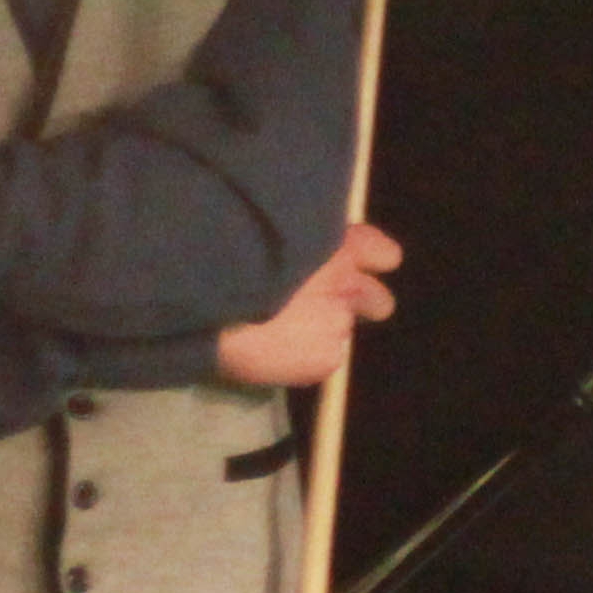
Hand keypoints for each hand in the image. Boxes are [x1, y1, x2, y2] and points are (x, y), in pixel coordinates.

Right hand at [214, 223, 400, 390]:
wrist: (206, 302)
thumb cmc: (229, 258)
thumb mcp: (270, 233)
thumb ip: (302, 244)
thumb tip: (307, 252)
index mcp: (343, 246)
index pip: (386, 255)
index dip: (371, 263)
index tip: (353, 268)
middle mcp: (350, 286)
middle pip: (381, 302)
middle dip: (358, 306)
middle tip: (321, 308)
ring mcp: (340, 325)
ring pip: (341, 331)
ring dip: (321, 330)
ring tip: (277, 330)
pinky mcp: (326, 359)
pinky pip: (323, 359)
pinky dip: (303, 359)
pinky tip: (271, 350)